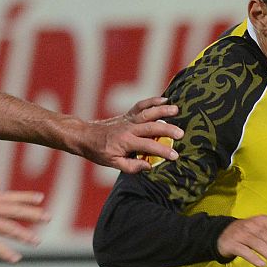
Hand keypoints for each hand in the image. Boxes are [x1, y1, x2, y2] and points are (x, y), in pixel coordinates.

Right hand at [0, 184, 47, 262]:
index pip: (10, 196)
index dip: (26, 197)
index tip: (41, 198)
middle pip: (14, 210)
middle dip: (33, 214)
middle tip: (48, 217)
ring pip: (8, 228)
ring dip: (24, 236)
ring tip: (36, 242)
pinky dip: (5, 252)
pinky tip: (15, 258)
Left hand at [68, 97, 182, 173]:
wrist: (85, 136)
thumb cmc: (99, 151)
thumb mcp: (112, 163)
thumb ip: (131, 166)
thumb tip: (149, 165)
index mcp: (126, 142)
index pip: (148, 146)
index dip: (162, 151)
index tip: (175, 156)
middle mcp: (129, 128)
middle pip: (152, 127)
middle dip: (167, 130)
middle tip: (181, 134)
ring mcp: (129, 119)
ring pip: (148, 113)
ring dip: (163, 110)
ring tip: (177, 110)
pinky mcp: (128, 114)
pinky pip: (141, 105)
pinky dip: (152, 101)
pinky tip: (165, 100)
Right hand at [217, 215, 266, 266]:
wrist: (222, 234)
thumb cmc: (249, 235)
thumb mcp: (263, 231)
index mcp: (264, 221)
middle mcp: (253, 225)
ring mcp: (242, 234)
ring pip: (259, 244)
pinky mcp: (232, 243)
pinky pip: (244, 251)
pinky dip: (254, 258)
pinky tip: (262, 265)